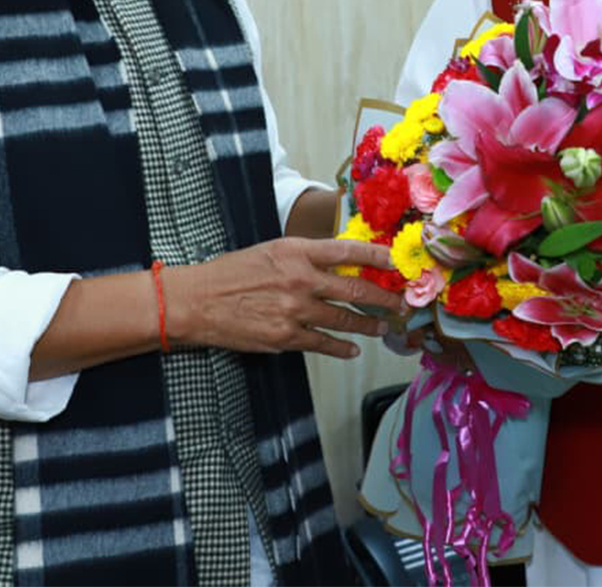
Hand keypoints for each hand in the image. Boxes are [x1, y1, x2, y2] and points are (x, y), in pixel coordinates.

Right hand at [165, 237, 405, 358]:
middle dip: (383, 297)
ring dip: (368, 324)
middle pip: (355, 288)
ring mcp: (294, 311)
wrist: (199, 301)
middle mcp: (300, 280)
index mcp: (296, 251)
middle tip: (401, 302)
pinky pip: (323, 344)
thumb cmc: (232, 272)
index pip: (347, 250)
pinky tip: (352, 350)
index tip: (396, 261)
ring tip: (383, 326)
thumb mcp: (271, 251)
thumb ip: (304, 256)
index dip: (377, 255)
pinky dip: (341, 348)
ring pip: (344, 320)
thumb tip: (338, 263)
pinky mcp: (285, 337)